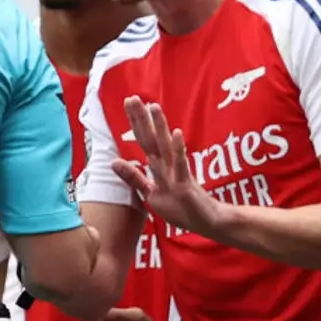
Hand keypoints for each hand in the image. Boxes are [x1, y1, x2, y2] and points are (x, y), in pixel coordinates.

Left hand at [113, 97, 220, 235]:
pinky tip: (177, 133)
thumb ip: (134, 178)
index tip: (128, 101)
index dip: (136, 122)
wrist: (207, 222)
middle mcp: (167, 165)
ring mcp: (177, 173)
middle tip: (132, 97)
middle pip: (152, 139)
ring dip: (160, 127)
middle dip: (142, 119)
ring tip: (154, 106)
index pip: (144, 140)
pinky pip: (181, 165)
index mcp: (159, 167)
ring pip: (166, 147)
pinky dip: (179, 150)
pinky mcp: (186, 185)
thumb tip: (113, 162)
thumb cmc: (181, 207)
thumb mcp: (151, 193)